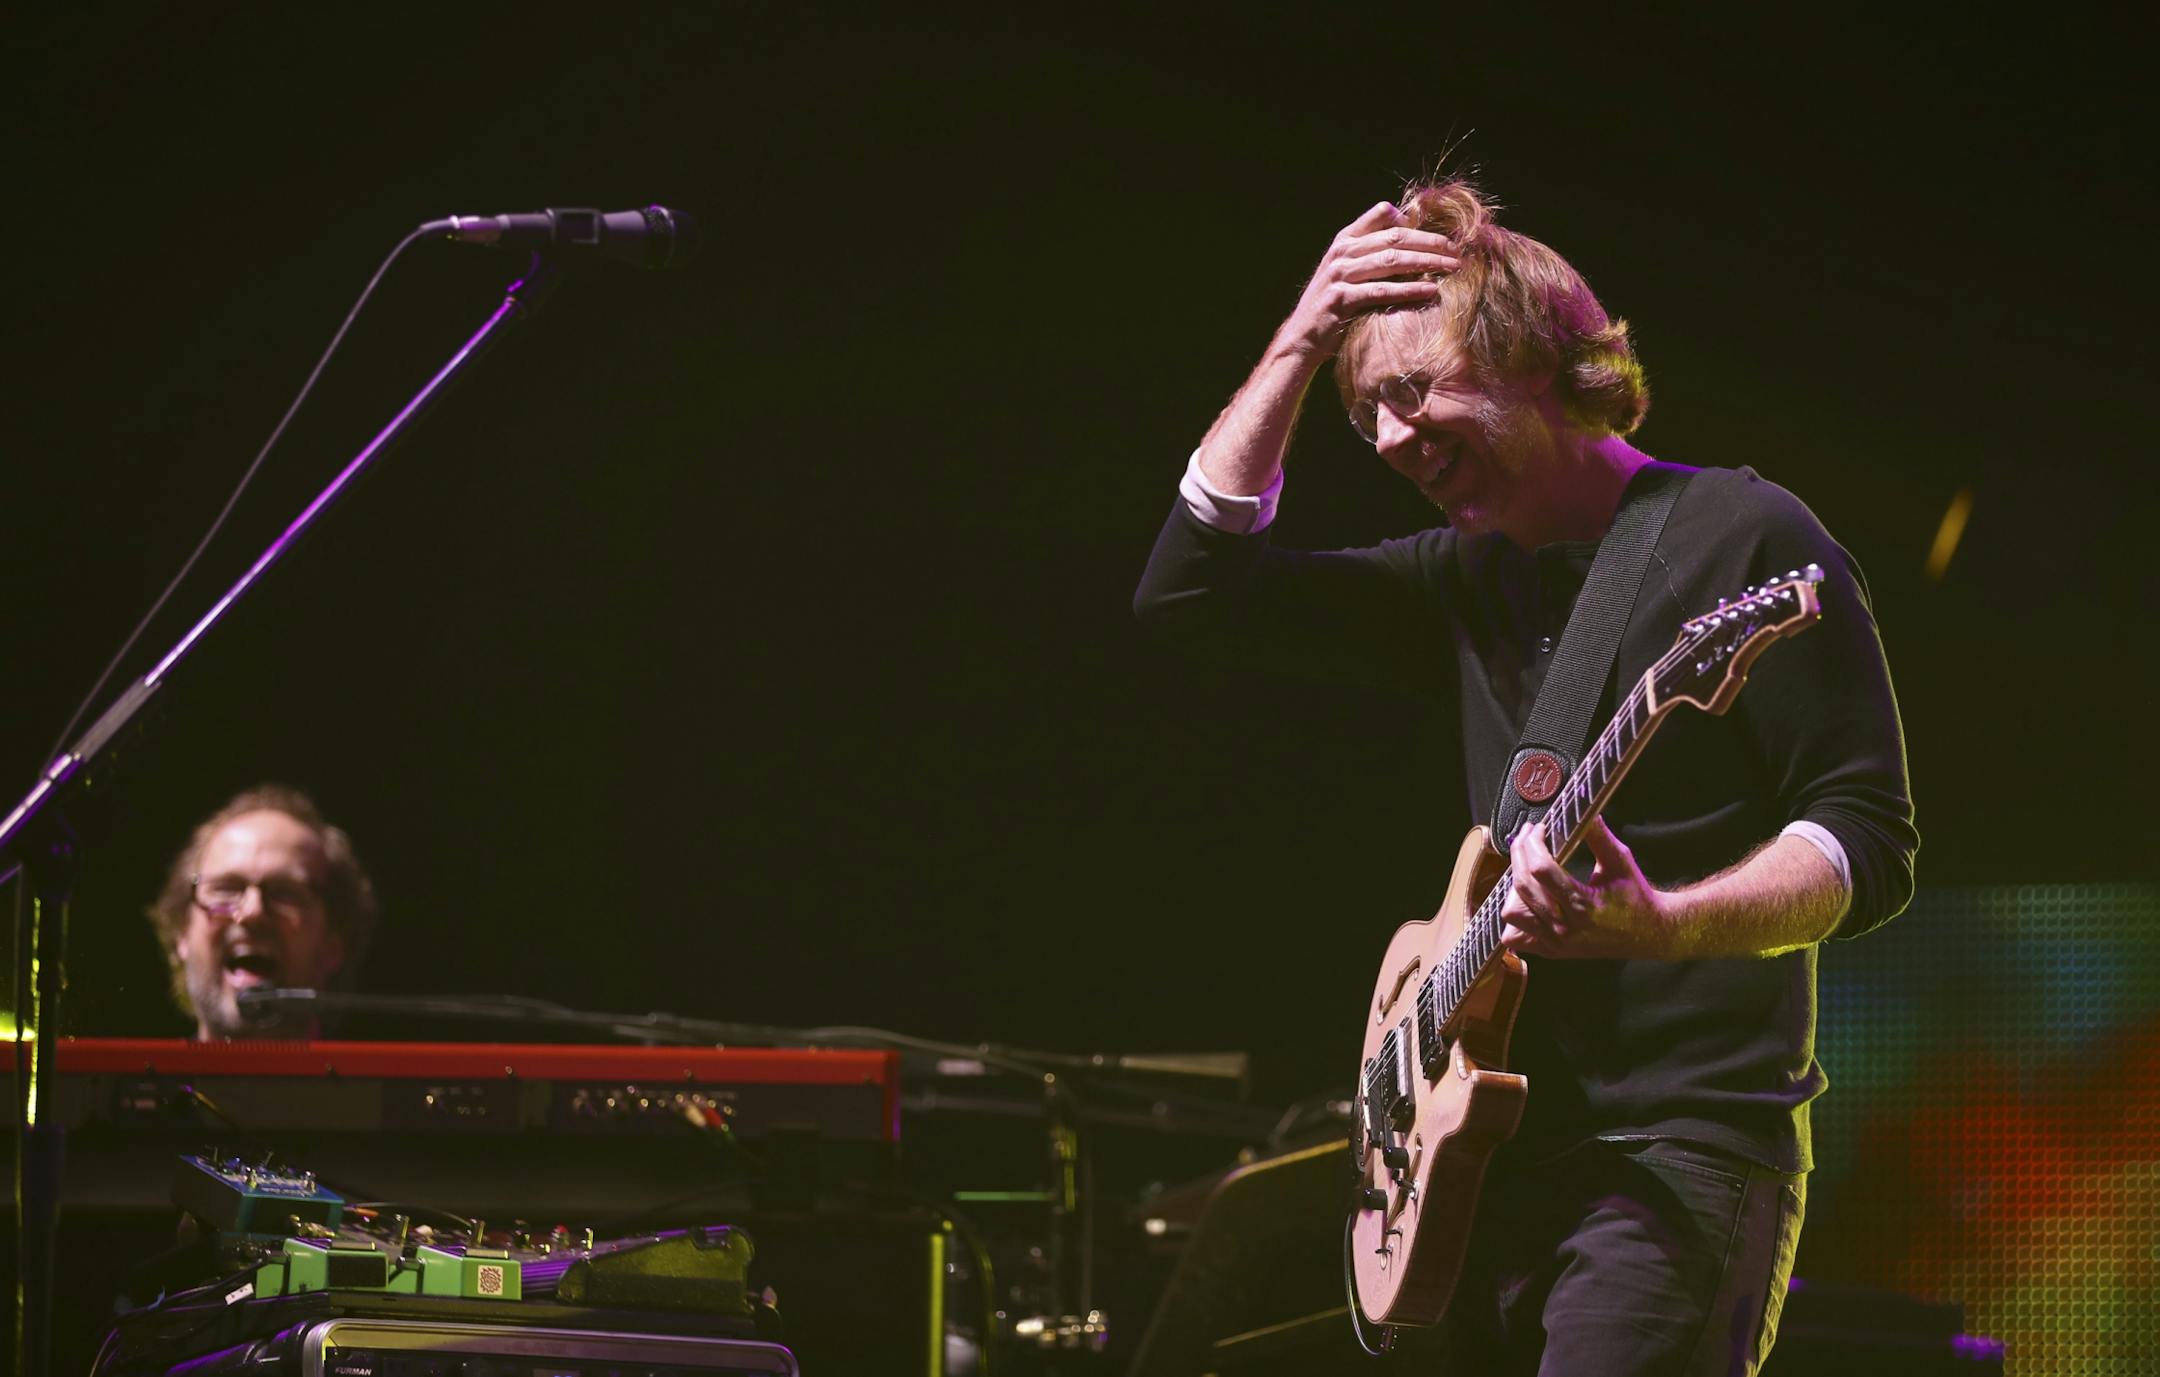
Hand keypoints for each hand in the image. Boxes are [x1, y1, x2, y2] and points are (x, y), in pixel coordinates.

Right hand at [1279, 202, 1460, 360]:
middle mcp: (1341, 253)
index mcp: (1344, 240)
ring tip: (1452, 267)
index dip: (1413, 220)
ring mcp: (1339, 275)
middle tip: (1457, 250)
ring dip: (1426, 262)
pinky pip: (1382, 291)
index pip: (1382, 215)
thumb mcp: (1346, 271)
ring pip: (1391, 261)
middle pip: (1394, 238)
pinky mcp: (1341, 300)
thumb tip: (1406, 229)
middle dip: (1430, 242)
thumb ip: (1369, 251)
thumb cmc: (1332, 305)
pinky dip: (1410, 290)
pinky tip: (1431, 291)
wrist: (1302, 338)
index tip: (1438, 232)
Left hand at [1498, 816, 1677, 958]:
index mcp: (1584, 906)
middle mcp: (1566, 928)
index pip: (1542, 870)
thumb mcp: (1621, 861)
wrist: (1649, 933)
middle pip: (1523, 886)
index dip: (1534, 843)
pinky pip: (1516, 937)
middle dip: (1520, 853)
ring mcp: (1556, 943)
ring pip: (1513, 913)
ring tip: (1528, 868)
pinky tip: (1527, 899)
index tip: (1539, 828)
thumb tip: (1582, 808)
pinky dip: (1516, 917)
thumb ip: (1599, 835)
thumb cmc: (1636, 896)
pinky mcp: (1552, 951)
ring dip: (1514, 886)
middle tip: (1528, 836)